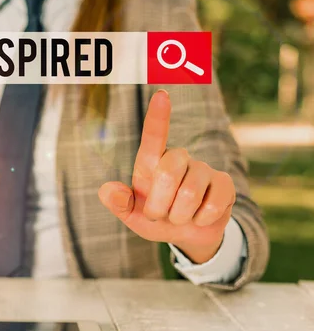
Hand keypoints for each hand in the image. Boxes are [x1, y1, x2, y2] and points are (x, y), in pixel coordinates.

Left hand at [98, 90, 235, 263]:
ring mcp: (203, 169)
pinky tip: (200, 218)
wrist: (188, 235)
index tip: (162, 95)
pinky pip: (211, 205)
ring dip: (179, 216)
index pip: (154, 137)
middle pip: (168, 173)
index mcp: (152, 162)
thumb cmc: (156, 219)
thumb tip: (106, 191)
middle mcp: (178, 158)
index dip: (158, 117)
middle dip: (158, 206)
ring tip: (180, 217)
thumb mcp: (132, 216)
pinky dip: (200, 220)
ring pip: (189, 193)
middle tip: (159, 215)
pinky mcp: (225, 183)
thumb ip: (119, 204)